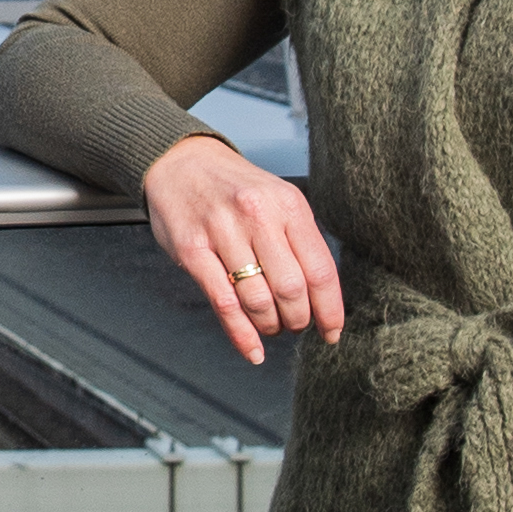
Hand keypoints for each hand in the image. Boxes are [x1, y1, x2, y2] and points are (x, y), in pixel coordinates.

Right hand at [142, 132, 345, 361]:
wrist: (180, 161)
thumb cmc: (234, 189)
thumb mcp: (277, 200)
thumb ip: (299, 241)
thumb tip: (322, 297)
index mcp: (288, 205)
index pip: (320, 269)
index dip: (330, 310)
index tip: (332, 332)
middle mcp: (258, 216)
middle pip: (292, 289)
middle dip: (298, 319)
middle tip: (295, 325)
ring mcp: (223, 232)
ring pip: (258, 300)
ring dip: (270, 326)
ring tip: (271, 326)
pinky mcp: (193, 250)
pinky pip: (224, 303)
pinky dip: (241, 335)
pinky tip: (252, 350)